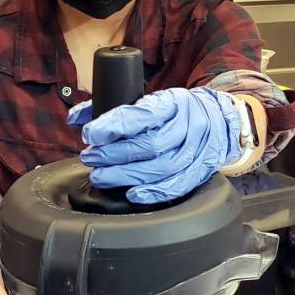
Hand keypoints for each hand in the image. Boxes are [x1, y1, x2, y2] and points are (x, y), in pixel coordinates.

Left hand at [66, 87, 241, 202]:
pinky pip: (177, 186)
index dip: (113, 125)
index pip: (142, 115)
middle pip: (149, 144)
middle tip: (90, 158)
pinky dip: (153, 193)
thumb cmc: (175, 112)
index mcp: (173, 103)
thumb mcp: (150, 101)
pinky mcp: (201, 172)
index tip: (91, 134)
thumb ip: (112, 107)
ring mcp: (197, 150)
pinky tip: (131, 194)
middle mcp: (188, 125)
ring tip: (101, 176)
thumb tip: (75, 118)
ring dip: (126, 175)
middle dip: (114, 154)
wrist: (219, 120)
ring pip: (161, 168)